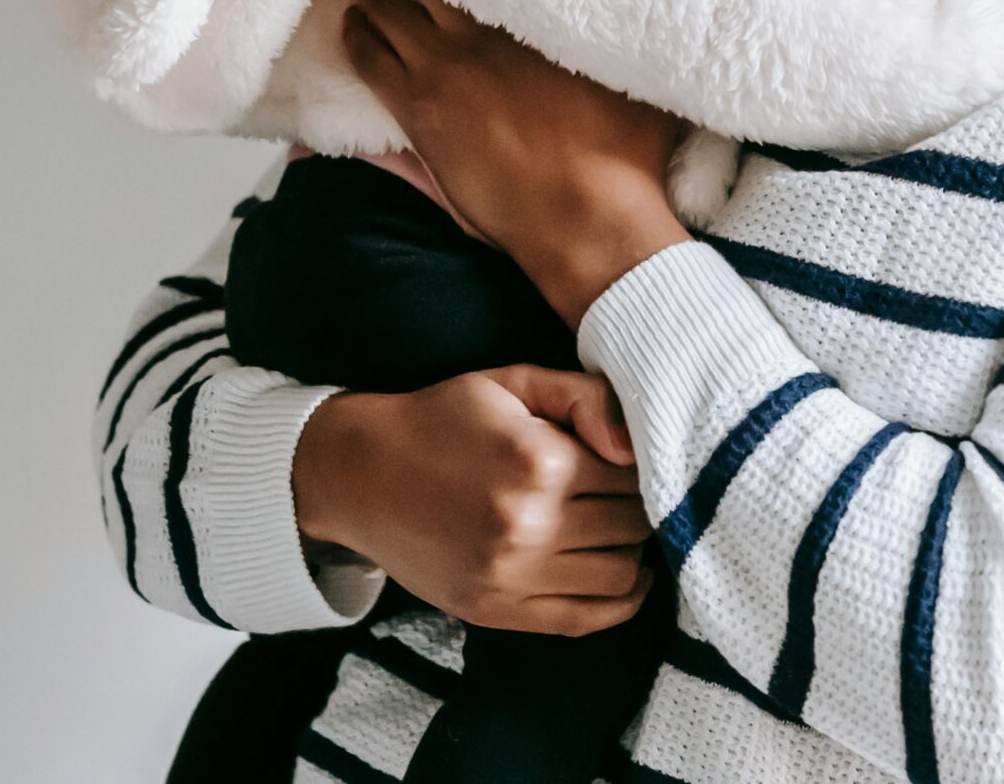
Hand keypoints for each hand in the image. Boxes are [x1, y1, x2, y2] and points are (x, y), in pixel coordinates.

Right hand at [294, 366, 653, 636]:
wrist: (361, 473)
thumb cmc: (444, 419)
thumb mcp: (512, 383)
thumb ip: (584, 397)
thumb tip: (635, 446)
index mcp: (538, 461)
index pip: (633, 475)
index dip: (642, 466)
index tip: (635, 461)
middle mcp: (528, 524)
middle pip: (632, 526)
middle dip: (641, 507)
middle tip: (631, 494)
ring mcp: (510, 575)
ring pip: (619, 575)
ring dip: (632, 552)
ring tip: (620, 530)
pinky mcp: (495, 611)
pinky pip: (584, 620)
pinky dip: (620, 603)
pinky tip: (627, 578)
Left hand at [343, 0, 690, 322]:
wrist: (587, 218)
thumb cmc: (625, 157)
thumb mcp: (643, 84)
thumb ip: (632, 45)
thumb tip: (649, 15)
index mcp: (533, 21)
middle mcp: (482, 34)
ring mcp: (444, 70)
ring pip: (390, 11)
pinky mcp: (418, 112)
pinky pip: (368, 57)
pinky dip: (355, 34)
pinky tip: (350, 21)